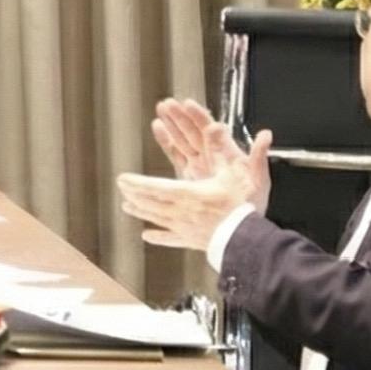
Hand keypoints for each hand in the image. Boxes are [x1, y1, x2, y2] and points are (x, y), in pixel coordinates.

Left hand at [116, 131, 270, 252]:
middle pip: (151, 202)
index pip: (155, 186)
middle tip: (122, 188)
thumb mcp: (238, 175)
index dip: (137, 183)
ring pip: (157, 218)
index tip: (123, 179)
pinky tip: (147, 236)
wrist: (249, 241)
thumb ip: (232, 151)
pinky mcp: (192, 240)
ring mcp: (185, 228)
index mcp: (190, 194)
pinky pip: (171, 239)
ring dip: (140, 211)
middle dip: (134, 194)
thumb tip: (231, 128)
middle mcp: (182, 211)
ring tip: (127, 206)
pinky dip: (158, 237)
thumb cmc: (244, 208)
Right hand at [150, 99, 270, 207]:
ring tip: (160, 112)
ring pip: (182, 141)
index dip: (198, 116)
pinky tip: (158, 130)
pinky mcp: (188, 177)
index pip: (210, 130)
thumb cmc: (250, 204)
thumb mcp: (257, 179)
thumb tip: (266, 135)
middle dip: (180, 117)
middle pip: (193, 132)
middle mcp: (211, 158)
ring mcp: (199, 167)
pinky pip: (176, 156)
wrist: (237, 227)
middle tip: (167, 104)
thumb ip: (258, 155)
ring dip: (171, 126)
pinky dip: (166, 143)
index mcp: (227, 155)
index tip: (187, 104)